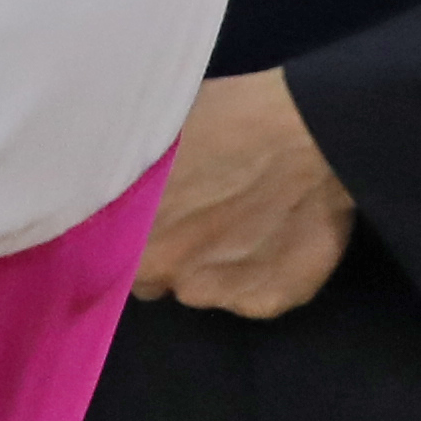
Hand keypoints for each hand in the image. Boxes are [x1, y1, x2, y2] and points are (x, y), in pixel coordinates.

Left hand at [138, 68, 355, 318]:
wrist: (311, 133)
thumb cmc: (227, 119)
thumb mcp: (155, 140)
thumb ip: (132, 183)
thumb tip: (114, 188)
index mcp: (129, 231)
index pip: (109, 258)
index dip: (127, 241)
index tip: (145, 223)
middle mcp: (166, 272)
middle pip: (152, 277)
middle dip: (168, 253)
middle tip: (199, 218)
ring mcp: (219, 293)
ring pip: (200, 290)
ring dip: (212, 267)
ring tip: (242, 225)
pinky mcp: (268, 301)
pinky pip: (251, 297)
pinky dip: (259, 277)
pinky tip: (274, 239)